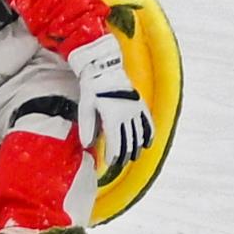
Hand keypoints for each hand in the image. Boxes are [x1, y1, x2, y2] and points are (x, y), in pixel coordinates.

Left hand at [66, 39, 153, 172]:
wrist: (105, 68)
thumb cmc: (92, 89)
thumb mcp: (85, 108)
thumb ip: (86, 128)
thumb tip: (88, 146)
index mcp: (112, 117)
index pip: (115, 144)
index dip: (113, 156)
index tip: (109, 163)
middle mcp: (127, 115)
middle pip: (128, 143)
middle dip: (123, 156)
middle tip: (118, 164)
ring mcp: (135, 110)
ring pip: (139, 136)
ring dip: (136, 149)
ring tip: (131, 158)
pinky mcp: (140, 105)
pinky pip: (148, 124)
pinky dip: (148, 135)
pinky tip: (147, 144)